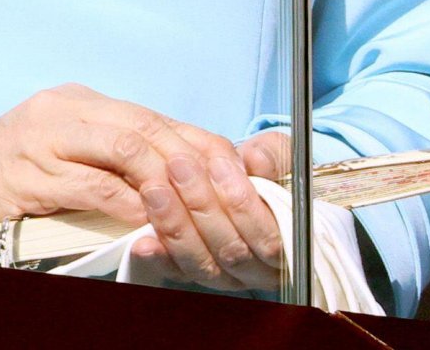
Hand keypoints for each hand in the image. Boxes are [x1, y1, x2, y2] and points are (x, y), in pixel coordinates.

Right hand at [0, 82, 285, 292]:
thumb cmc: (2, 180)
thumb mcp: (59, 160)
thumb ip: (107, 166)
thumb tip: (174, 187)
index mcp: (78, 104)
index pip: (156, 119)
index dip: (203, 147)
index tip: (242, 180)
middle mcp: (65, 111)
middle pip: (150, 128)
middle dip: (199, 164)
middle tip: (237, 201)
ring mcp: (43, 140)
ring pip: (128, 150)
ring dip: (172, 185)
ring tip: (203, 215)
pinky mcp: (26, 176)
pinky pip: (91, 186)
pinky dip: (128, 204)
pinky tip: (152, 223)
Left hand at [127, 125, 289, 292]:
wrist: (239, 182)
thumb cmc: (268, 171)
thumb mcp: (278, 155)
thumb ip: (273, 156)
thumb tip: (255, 161)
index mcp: (287, 243)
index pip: (268, 238)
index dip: (242, 204)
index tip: (219, 166)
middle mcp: (257, 268)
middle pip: (231, 251)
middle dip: (202, 206)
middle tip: (178, 167)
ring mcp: (225, 274)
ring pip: (202, 264)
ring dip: (176, 226)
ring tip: (154, 189)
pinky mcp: (193, 272)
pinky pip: (176, 273)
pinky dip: (159, 257)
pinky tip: (142, 242)